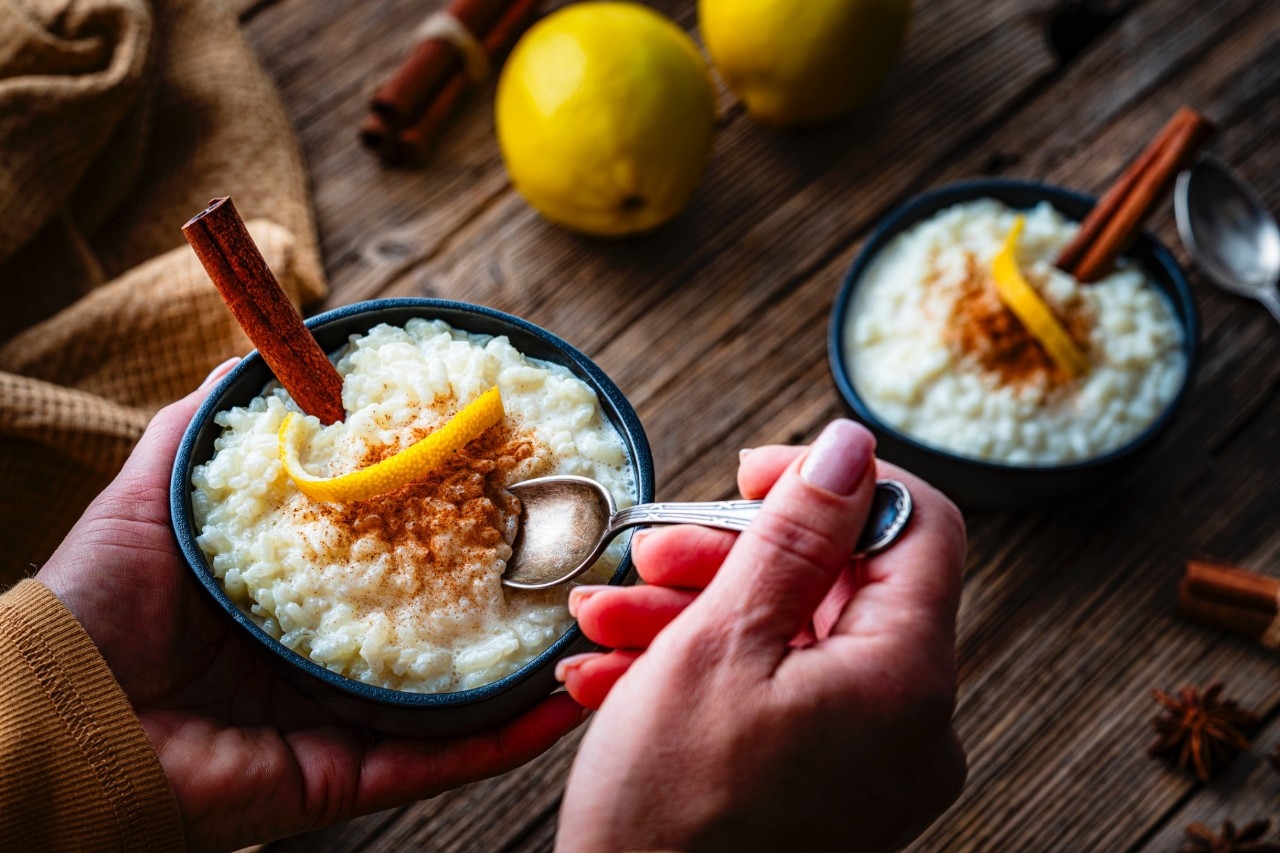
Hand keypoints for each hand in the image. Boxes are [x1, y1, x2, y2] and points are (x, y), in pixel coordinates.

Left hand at [37, 361, 584, 851]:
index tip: (514, 480)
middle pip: (441, 622)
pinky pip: (445, 759)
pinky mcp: (349, 777)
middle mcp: (328, 653)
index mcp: (294, 590)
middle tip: (580, 553)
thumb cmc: (96, 604)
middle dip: (512, 594)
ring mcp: (345, 718)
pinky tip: (565, 697)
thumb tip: (263, 354)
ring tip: (597, 622)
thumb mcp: (155, 493)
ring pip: (461, 693)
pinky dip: (510, 735)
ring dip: (533, 664)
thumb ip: (210, 426)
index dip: (456, 519)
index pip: (397, 550)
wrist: (55, 722)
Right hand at [556, 420, 966, 851]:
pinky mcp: (831, 786)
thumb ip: (795, 535)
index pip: (917, 525)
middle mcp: (911, 721)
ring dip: (698, 614)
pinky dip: (708, 673)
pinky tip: (621, 671)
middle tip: (651, 555)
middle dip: (732, 557)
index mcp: (908, 678)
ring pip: (795, 639)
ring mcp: (872, 760)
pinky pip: (782, 698)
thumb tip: (851, 445)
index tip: (753, 477)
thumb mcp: (721, 645)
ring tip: (606, 619)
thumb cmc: (668, 813)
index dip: (836, 482)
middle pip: (841, 583)